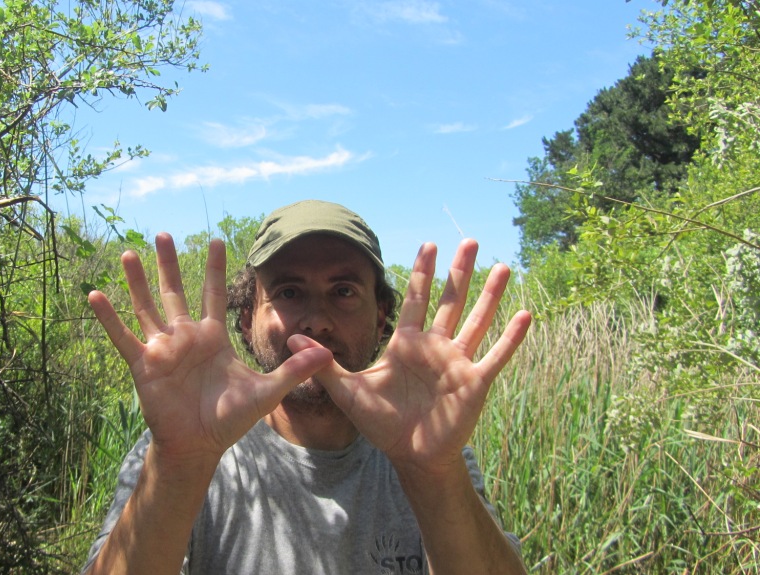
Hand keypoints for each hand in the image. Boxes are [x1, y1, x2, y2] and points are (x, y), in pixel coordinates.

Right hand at [88, 233, 331, 461]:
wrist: (199, 446)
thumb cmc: (229, 420)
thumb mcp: (267, 393)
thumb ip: (293, 370)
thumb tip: (326, 351)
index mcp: (212, 338)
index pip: (215, 294)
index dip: (215, 268)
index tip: (217, 239)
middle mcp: (185, 337)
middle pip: (175, 291)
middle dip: (169, 263)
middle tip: (163, 233)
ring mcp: (162, 349)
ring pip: (147, 307)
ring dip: (137, 281)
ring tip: (129, 253)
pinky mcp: (143, 365)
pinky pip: (123, 337)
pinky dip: (109, 318)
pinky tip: (95, 295)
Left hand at [299, 239, 530, 476]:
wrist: (410, 455)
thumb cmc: (382, 424)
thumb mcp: (348, 392)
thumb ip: (323, 364)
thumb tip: (289, 339)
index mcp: (407, 344)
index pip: (416, 300)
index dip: (422, 272)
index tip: (428, 243)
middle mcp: (435, 347)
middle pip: (450, 301)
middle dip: (459, 271)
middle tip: (469, 240)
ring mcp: (457, 363)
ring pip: (477, 320)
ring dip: (491, 295)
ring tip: (504, 266)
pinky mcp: (475, 382)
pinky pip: (496, 355)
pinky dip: (511, 337)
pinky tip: (525, 314)